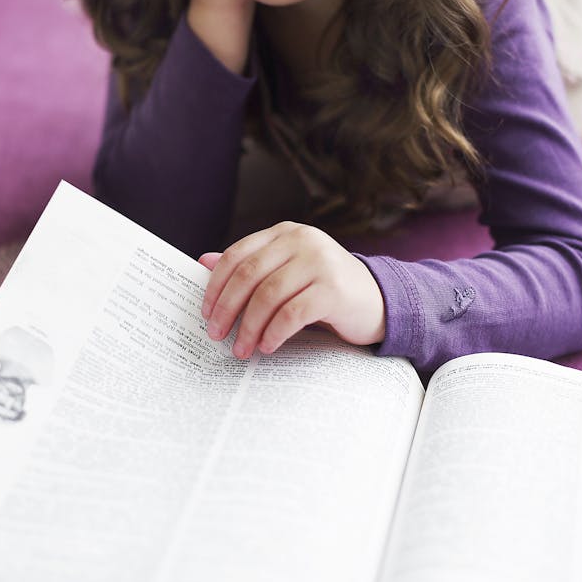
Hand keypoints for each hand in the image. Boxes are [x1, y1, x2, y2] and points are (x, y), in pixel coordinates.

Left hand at [199, 223, 385, 358]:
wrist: (379, 301)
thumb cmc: (325, 289)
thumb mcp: (287, 272)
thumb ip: (250, 265)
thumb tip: (202, 261)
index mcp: (286, 232)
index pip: (238, 255)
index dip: (216, 285)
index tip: (205, 313)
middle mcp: (302, 240)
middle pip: (249, 275)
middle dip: (227, 308)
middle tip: (215, 335)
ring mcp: (320, 262)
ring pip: (268, 296)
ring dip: (249, 327)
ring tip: (241, 349)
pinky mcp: (334, 289)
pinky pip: (292, 314)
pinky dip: (274, 332)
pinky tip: (267, 346)